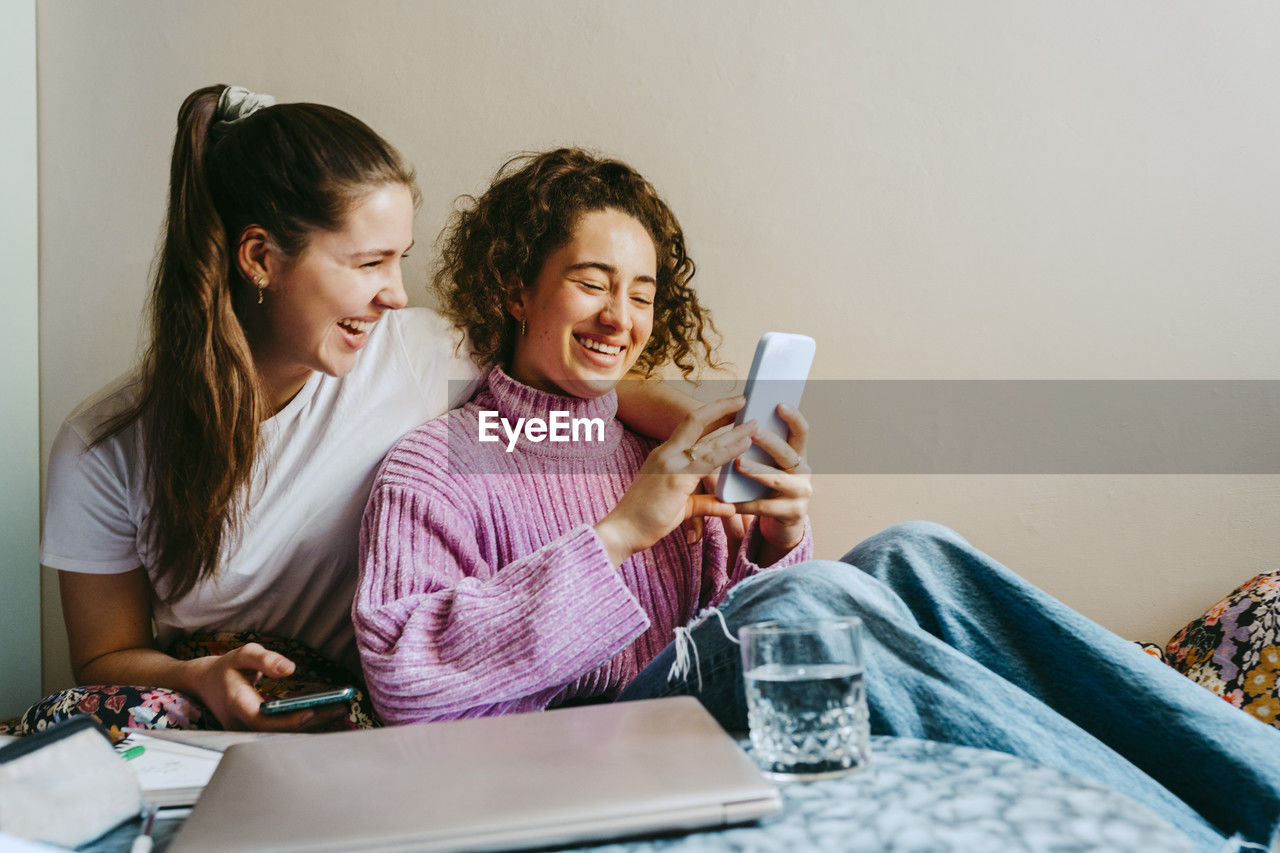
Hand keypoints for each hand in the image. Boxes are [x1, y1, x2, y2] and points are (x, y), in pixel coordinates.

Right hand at [184, 643, 343, 731]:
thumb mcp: (243, 655)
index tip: (312, 710)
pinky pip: (281, 731)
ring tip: (340, 709)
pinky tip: (325, 713)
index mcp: (237, 705)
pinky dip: (303, 724)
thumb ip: (264, 659)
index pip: (264, 720)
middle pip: (280, 731)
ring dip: (312, 724)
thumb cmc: (226, 668)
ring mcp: (249, 731)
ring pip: (282, 733)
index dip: (288, 720)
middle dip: (312, 721)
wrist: (204, 683)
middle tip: (341, 707)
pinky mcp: (257, 732)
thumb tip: (290, 669)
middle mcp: (243, 724)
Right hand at [595, 396, 756, 565]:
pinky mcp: (675, 479)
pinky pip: (707, 462)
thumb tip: (728, 505)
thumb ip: (705, 502)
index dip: (711, 414)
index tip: (729, 406)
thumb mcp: (681, 506)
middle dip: (721, 408)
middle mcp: (666, 453)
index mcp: (664, 455)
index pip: (690, 426)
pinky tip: (744, 446)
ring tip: (755, 424)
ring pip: (707, 441)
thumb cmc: (645, 519)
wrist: (622, 531)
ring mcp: (670, 464)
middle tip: (743, 399)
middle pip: (696, 421)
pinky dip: (728, 451)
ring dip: (733, 431)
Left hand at [730, 403, 811, 563]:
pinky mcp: (792, 514)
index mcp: (798, 455)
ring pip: (777, 480)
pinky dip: (745, 503)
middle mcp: (803, 472)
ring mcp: (800, 494)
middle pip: (787, 453)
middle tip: (752, 429)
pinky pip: (764, 507)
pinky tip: (729, 500)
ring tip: (738, 463)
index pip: (801, 431)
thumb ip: (763, 449)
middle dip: (770, 441)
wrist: (783, 524)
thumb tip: (742, 422)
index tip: (779, 404)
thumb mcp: (772, 466)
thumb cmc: (770, 487)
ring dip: (757, 471)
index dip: (793, 417)